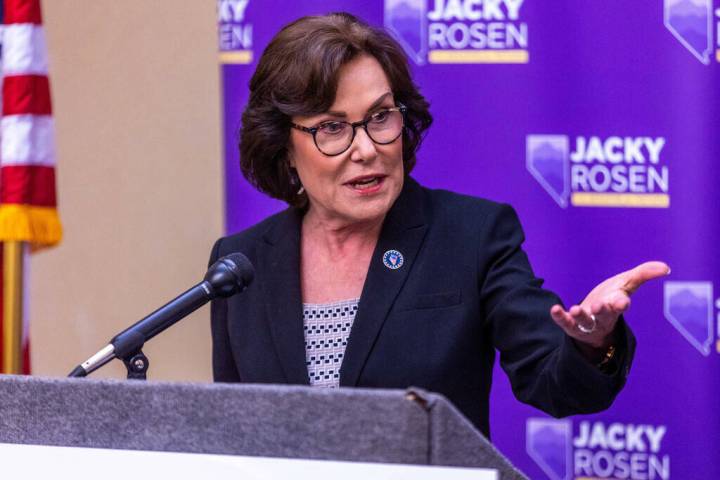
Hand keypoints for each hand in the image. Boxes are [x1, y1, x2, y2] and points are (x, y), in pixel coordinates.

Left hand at [550, 261, 669, 349]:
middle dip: (602, 311)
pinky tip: (554, 309)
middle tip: (599, 306)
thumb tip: (666, 267)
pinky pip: (566, 323)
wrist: (594, 316)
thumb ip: (643, 274)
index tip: (622, 302)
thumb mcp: (626, 283)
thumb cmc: (611, 297)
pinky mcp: (572, 326)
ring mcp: (588, 323)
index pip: (621, 305)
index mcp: (616, 305)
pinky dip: (560, 317)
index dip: (621, 303)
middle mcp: (603, 316)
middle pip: (604, 315)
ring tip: (575, 309)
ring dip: (581, 316)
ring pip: (585, 321)